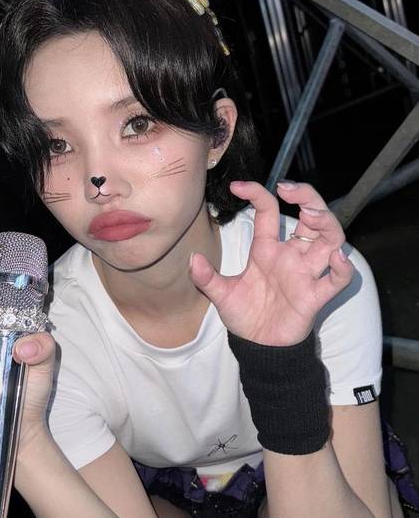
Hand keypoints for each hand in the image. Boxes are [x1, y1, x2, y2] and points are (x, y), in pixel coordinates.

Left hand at [190, 180, 352, 346]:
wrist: (258, 347)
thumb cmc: (245, 316)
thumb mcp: (221, 294)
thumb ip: (207, 278)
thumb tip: (192, 260)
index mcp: (266, 249)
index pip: (267, 211)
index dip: (256, 193)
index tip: (237, 186)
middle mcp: (290, 255)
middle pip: (311, 216)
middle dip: (306, 196)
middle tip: (290, 188)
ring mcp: (305, 273)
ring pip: (330, 239)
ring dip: (326, 222)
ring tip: (311, 214)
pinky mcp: (315, 296)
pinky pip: (336, 279)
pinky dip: (342, 268)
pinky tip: (336, 258)